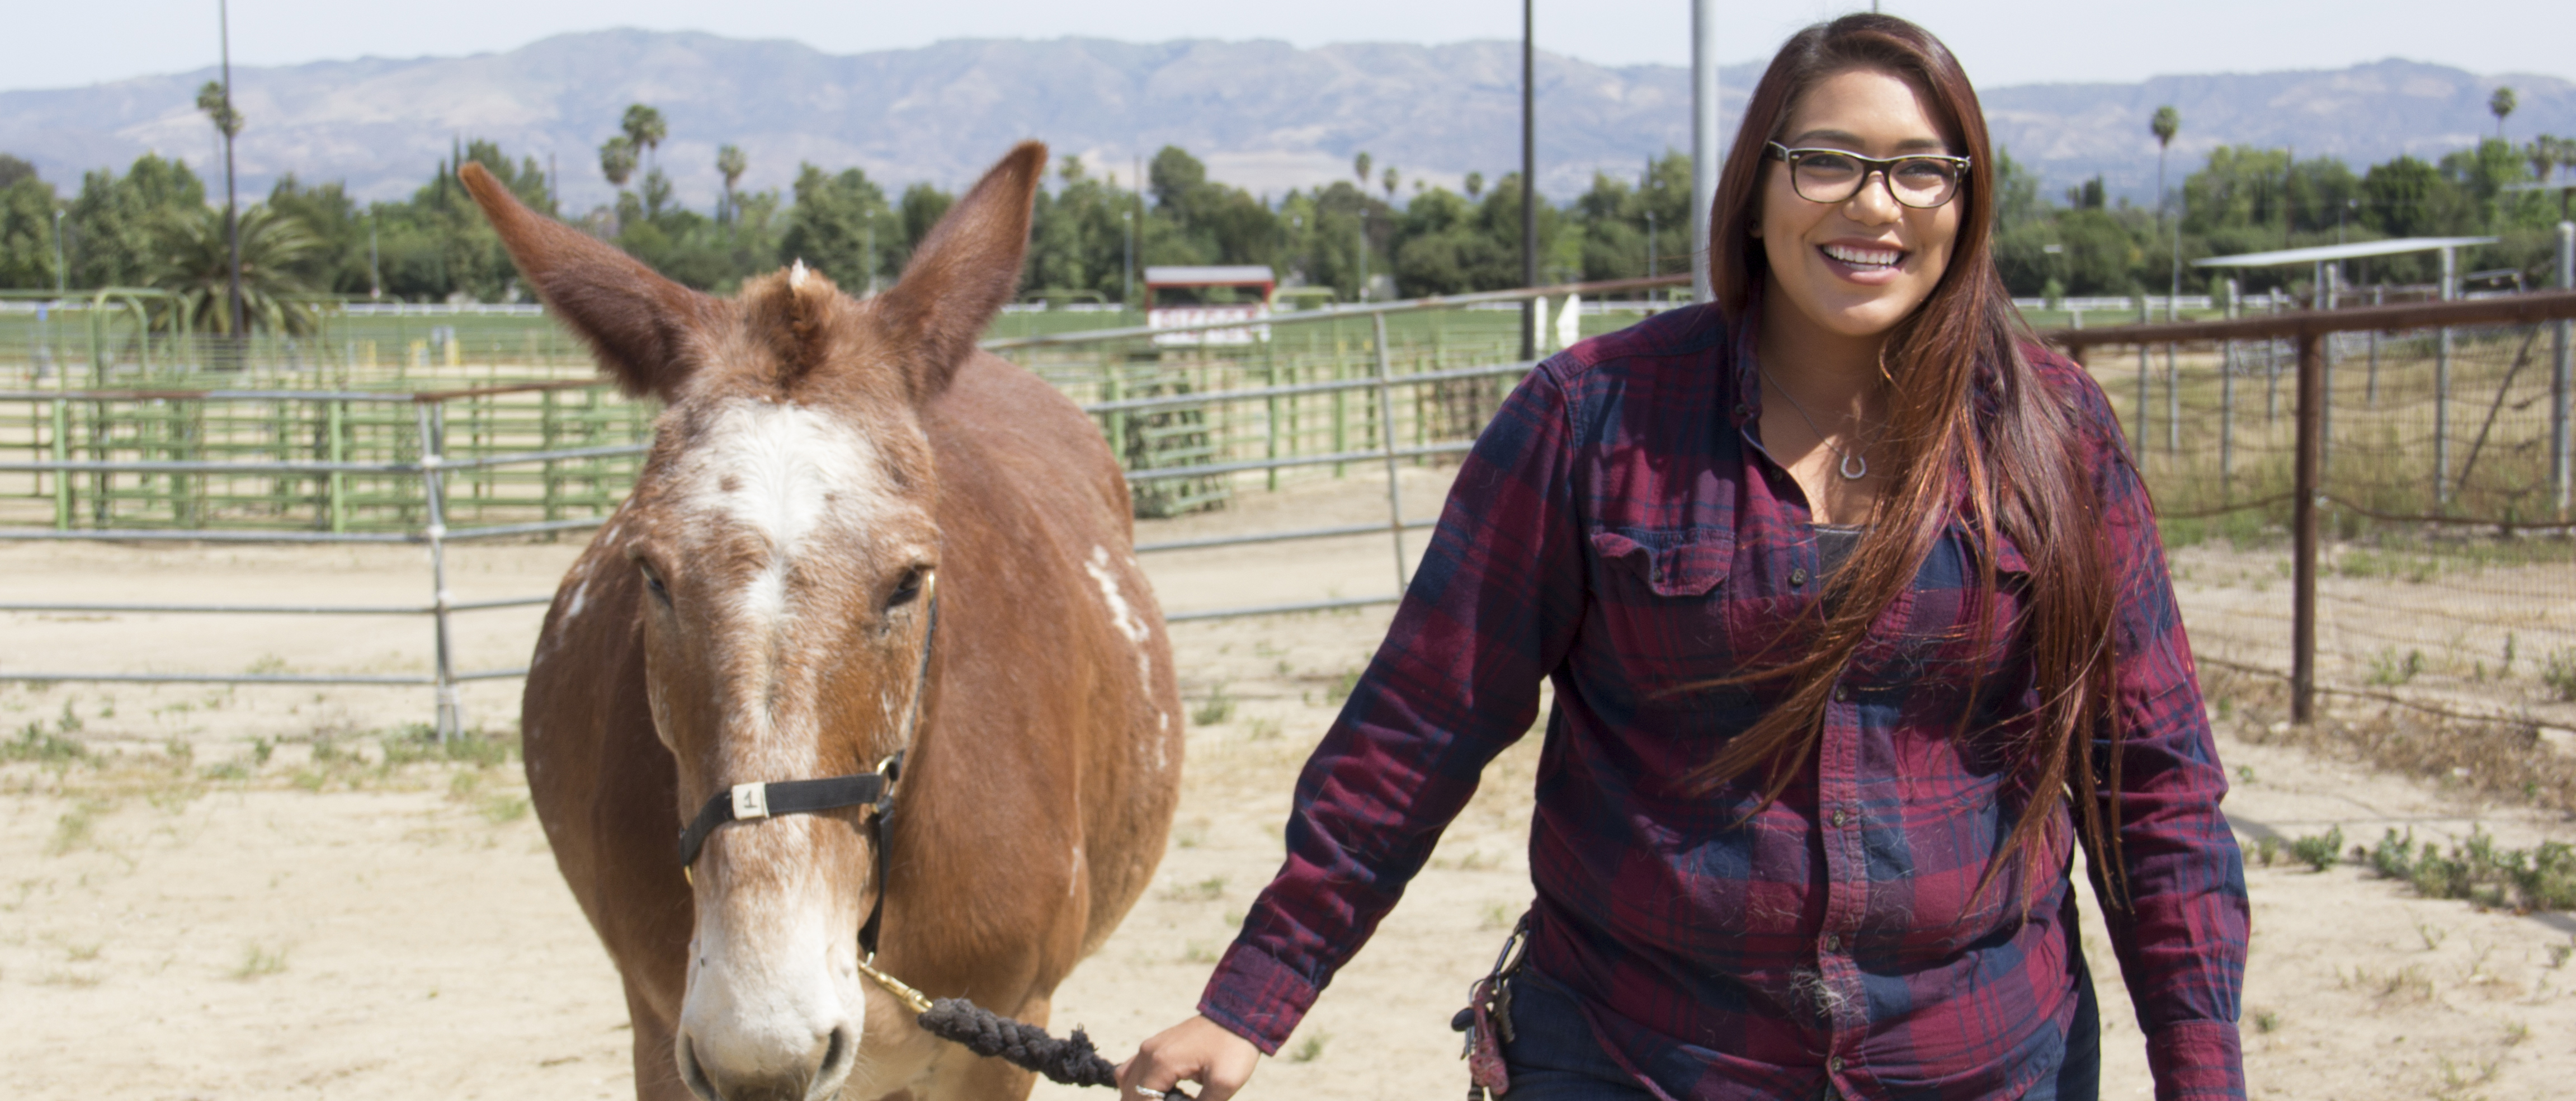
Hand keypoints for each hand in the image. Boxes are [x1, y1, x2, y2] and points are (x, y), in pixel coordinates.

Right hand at [1116, 1014, 1261, 1100]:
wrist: (1238, 1015)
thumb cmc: (1233, 1049)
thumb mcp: (1223, 1084)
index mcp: (1162, 1064)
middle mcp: (1148, 1054)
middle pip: (1132, 1095)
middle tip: (1180, 1100)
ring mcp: (1149, 1047)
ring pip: (1128, 1083)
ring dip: (1141, 1098)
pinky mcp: (1154, 1046)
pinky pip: (1132, 1070)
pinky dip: (1139, 1087)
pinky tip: (1160, 1095)